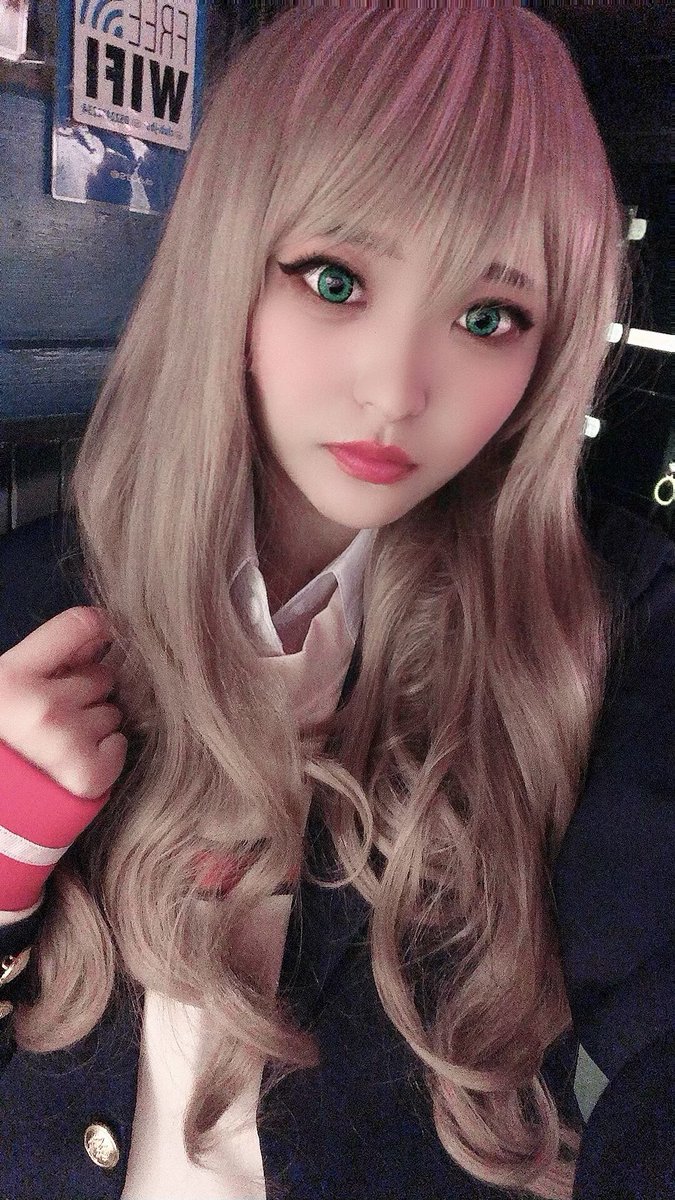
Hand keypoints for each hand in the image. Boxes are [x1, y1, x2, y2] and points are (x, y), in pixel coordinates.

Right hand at [0, 606, 127, 800]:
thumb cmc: (3, 741)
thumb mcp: (8, 688)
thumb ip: (49, 658)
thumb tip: (101, 631)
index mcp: (12, 677)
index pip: (80, 624)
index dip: (98, 628)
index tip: (103, 637)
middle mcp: (41, 705)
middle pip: (102, 675)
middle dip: (87, 692)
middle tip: (57, 715)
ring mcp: (67, 740)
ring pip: (113, 712)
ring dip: (95, 724)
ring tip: (61, 743)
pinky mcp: (87, 774)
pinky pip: (119, 745)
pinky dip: (106, 754)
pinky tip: (76, 761)